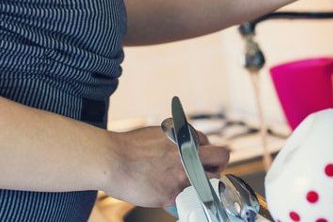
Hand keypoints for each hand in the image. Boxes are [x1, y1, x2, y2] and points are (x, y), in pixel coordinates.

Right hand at [105, 126, 228, 206]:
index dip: (207, 154)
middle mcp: (188, 154)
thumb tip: (184, 146)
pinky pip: (187, 200)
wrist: (112, 159)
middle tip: (208, 173)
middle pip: (220, 158)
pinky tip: (167, 194)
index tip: (202, 160)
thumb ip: (176, 140)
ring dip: (201, 185)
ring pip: (209, 183)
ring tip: (185, 186)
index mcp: (184, 137)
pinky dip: (180, 199)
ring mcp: (183, 175)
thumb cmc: (129, 146)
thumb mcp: (158, 133)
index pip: (211, 145)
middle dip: (217, 166)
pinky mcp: (173, 194)